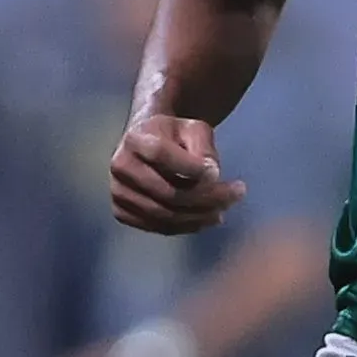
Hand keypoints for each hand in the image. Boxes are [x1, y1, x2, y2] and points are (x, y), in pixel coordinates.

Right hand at [108, 113, 244, 235]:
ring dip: (200, 216)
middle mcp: (120, 166)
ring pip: (165, 215)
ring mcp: (118, 192)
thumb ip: (204, 148)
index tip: (217, 172)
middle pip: (167, 192)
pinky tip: (206, 217)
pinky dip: (186, 226)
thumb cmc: (174, 135)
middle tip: (237, 195)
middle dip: (207, 198)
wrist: (146, 146)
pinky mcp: (122, 211)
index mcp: (134, 138)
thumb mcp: (194, 129)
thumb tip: (212, 175)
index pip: (161, 155)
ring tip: (225, 209)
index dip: (191, 167)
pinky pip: (159, 227)